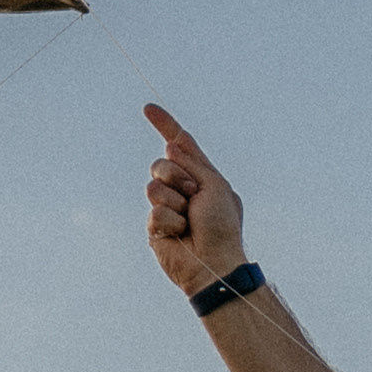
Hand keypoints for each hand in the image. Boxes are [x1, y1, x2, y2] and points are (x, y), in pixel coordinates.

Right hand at [144, 105, 247, 296]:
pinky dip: (170, 220)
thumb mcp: (214, 184)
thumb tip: (169, 149)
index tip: (148, 108)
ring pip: (154, 186)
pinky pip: (154, 211)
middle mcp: (183, 189)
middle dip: (176, 175)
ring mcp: (168, 208)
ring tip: (189, 220)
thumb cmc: (222, 226)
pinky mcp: (156, 227)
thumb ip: (192, 162)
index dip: (165, 126)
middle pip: (162, 163)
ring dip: (174, 200)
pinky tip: (181, 235)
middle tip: (194, 196)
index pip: (179, 146)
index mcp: (201, 177)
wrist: (215, 263)